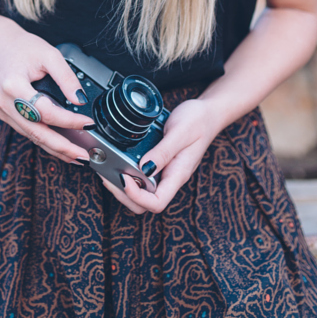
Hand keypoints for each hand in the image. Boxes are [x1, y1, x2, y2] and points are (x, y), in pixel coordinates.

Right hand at [0, 20, 94, 164]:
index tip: (88, 123)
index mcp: (13, 86)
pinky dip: (43, 138)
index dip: (69, 120)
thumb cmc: (22, 47)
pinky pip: (25, 130)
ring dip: (54, 147)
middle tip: (83, 156)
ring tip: (75, 155)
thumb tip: (80, 100)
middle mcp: (3, 102)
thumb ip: (66, 78)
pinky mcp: (2, 113)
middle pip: (36, 132)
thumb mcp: (50, 55)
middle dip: (62, 147)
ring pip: (31, 136)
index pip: (46, 112)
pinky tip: (58, 143)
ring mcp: (0, 110)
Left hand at [101, 98, 221, 214]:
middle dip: (124, 195)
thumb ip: (163, 151)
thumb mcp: (180, 132)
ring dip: (123, 187)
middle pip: (145, 204)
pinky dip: (128, 174)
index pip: (157, 202)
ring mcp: (165, 173)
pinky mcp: (160, 165)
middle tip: (108, 175)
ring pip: (142, 193)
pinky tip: (118, 162)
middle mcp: (171, 178)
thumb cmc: (198, 121)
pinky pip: (143, 179)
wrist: (208, 114)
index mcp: (178, 175)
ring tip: (109, 170)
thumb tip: (143, 169)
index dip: (137, 196)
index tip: (123, 177)